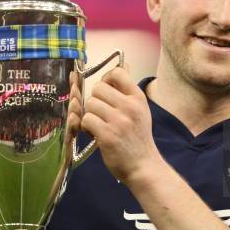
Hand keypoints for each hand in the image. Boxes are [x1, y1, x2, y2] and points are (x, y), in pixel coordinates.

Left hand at [80, 66, 161, 183]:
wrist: (143, 166)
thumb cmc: (139, 138)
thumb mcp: (140, 110)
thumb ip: (128, 91)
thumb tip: (122, 64)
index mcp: (138, 98)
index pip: (117, 73)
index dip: (106, 79)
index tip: (106, 91)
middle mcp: (129, 107)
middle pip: (98, 89)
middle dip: (95, 101)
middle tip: (101, 113)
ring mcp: (119, 121)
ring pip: (90, 104)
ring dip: (90, 115)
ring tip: (99, 125)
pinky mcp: (107, 135)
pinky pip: (86, 120)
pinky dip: (87, 127)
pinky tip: (95, 134)